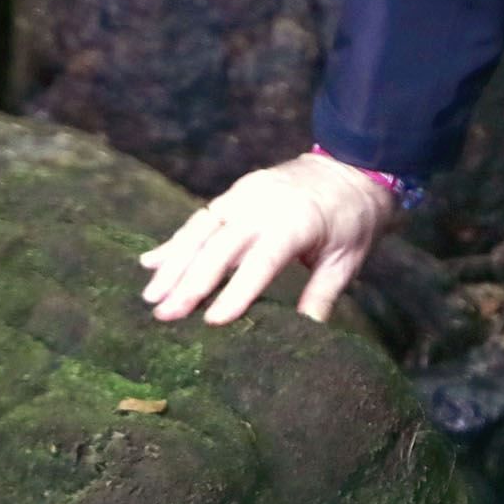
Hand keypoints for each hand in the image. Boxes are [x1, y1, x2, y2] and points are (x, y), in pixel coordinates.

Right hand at [138, 153, 395, 325]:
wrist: (351, 165)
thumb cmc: (353, 219)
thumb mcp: (346, 260)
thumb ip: (322, 296)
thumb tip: (306, 338)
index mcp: (295, 222)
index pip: (260, 261)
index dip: (236, 291)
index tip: (211, 320)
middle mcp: (263, 205)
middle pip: (219, 247)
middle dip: (189, 283)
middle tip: (165, 315)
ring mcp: (245, 195)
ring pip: (201, 230)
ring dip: (173, 263)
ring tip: (151, 295)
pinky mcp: (236, 192)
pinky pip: (201, 218)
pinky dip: (175, 241)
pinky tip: (150, 262)